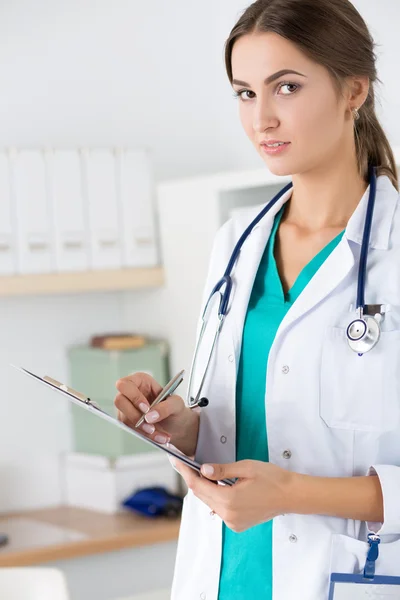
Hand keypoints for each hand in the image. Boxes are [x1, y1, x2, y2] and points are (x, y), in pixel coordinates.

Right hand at [114, 372, 199, 455]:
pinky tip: (158, 437)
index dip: (133, 396)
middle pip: (120, 401)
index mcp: (140, 381)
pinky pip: (131, 430)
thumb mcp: (176, 404)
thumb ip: (165, 407)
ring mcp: (127, 408)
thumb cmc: (174, 408)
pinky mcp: (128, 421)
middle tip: (151, 426)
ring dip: (142, 429)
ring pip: (125, 419)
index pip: (126, 384)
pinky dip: (145, 435)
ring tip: (160, 434)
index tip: (146, 409)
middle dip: (135, 416)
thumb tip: (150, 416)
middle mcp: (131, 393)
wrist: (176, 424)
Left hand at [173, 458, 293, 531]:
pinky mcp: (237, 524)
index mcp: (229, 500)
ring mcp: (233, 522)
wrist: (291, 495)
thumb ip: (222, 470)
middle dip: (193, 478)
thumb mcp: (246, 468)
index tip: (176, 461)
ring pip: (209, 502)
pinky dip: (215, 497)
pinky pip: (219, 509)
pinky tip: (219, 486)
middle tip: (186, 463)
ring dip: (205, 488)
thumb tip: (203, 469)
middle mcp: (228, 515)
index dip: (185, 472)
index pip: (198, 486)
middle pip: (201, 495)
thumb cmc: (272, 479)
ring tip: (204, 472)